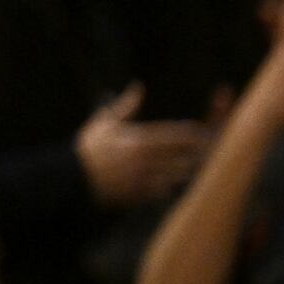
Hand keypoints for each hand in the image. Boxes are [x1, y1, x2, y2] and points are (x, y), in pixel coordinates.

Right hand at [75, 85, 209, 207]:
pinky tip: (182, 180)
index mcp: (140, 141)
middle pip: (187, 156)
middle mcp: (147, 161)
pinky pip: (170, 191)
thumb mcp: (104, 124)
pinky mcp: (144, 196)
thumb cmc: (89, 151)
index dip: (196, 133)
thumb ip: (126, 106)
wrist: (72, 182)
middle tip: (210, 147)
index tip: (204, 131)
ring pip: (182, 175)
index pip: (178, 135)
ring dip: (192, 169)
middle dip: (200, 152)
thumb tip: (139, 87)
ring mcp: (147, 180)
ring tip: (201, 162)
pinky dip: (177, 185)